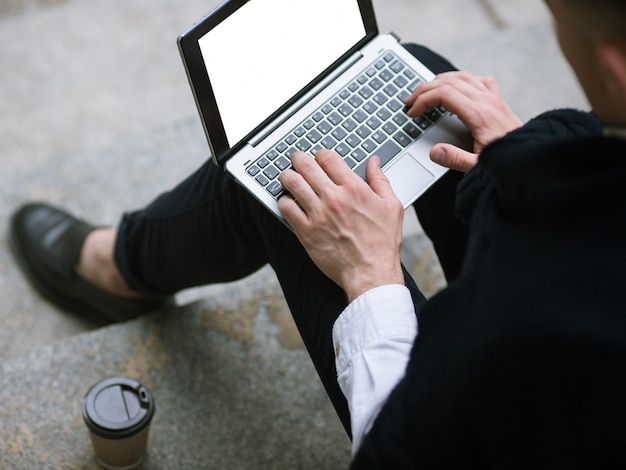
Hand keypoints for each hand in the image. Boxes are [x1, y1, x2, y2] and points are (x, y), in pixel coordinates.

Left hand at [278, 150, 404, 302]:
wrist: (371, 272)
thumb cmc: (382, 243)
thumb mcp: (391, 206)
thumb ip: (380, 180)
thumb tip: (373, 162)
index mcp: (354, 188)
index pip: (328, 158)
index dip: (320, 154)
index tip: (319, 158)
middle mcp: (333, 198)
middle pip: (306, 166)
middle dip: (298, 159)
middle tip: (296, 160)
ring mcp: (318, 214)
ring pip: (292, 183)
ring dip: (287, 176)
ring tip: (286, 177)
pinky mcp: (306, 232)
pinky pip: (286, 208)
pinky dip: (283, 201)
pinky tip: (287, 202)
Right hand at [405, 71, 522, 171]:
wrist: (531, 159)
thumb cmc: (507, 162)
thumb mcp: (478, 167)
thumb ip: (454, 159)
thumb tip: (433, 151)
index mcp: (480, 115)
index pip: (444, 94)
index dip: (423, 100)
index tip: (412, 112)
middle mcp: (487, 101)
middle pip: (449, 82)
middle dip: (425, 89)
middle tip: (410, 101)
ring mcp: (494, 98)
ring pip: (462, 76)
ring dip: (440, 81)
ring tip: (425, 92)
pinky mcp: (498, 100)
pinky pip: (478, 80)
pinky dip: (461, 80)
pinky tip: (455, 88)